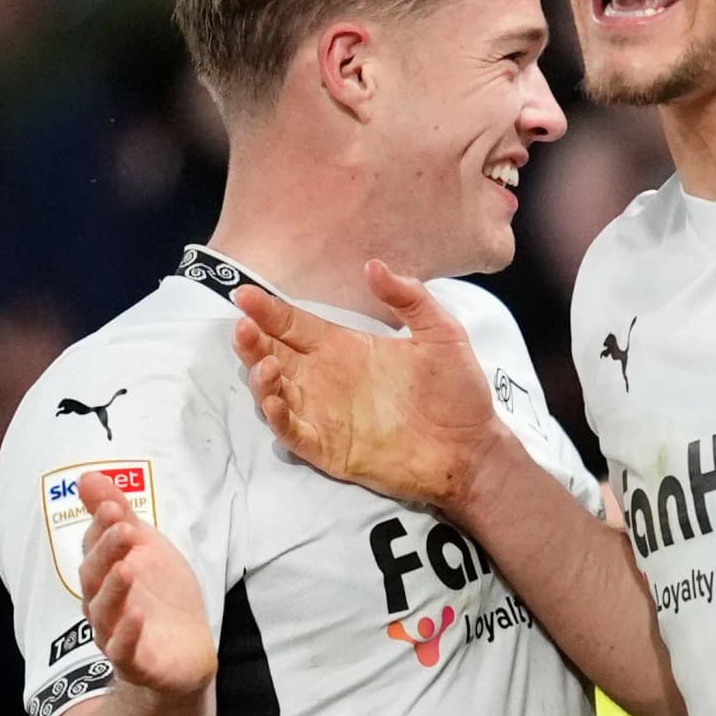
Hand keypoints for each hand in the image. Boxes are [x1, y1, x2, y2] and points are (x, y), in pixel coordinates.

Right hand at [73, 486, 216, 698]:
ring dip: (114, 589)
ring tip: (127, 568)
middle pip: (93, 577)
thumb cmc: (162, 596)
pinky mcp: (135, 662)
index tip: (113, 506)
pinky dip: (128, 632)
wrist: (187, 650)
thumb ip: (118, 515)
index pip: (94, 549)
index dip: (100, 527)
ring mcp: (115, 634)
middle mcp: (103, 604)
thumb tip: (86, 477)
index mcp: (103, 575)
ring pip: (104, 613)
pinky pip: (124, 650)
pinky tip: (138, 615)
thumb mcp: (146, 548)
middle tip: (123, 529)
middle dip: (106, 552)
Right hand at [230, 263, 504, 508]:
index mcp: (345, 348)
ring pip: (274, 393)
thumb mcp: (442, 334)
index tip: (245, 294)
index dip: (268, 310)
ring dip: (260, 377)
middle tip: (243, 325)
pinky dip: (278, 417)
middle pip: (274, 354)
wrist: (473, 449)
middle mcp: (326, 379)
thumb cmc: (458, 393)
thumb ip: (410, 298)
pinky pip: (292, 432)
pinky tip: (275, 399)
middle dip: (252, 340)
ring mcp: (324, 415)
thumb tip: (373, 266)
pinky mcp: (328, 449)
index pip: (295, 325)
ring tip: (264, 362)